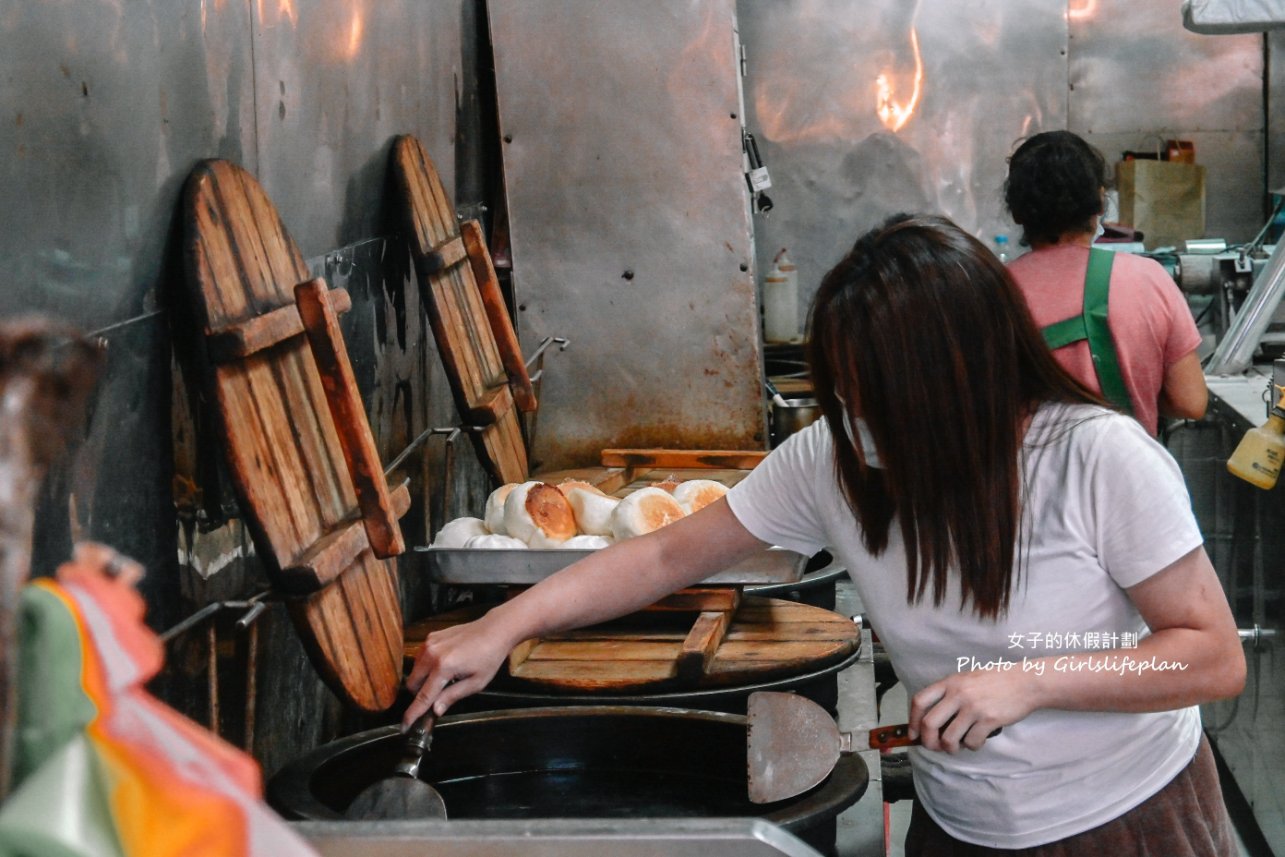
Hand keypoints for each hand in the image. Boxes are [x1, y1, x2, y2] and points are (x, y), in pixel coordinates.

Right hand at [402, 612, 512, 728]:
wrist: (495, 629)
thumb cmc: (489, 657)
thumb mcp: (476, 683)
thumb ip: (452, 696)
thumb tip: (435, 710)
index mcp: (444, 667)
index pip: (423, 696)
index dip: (413, 713)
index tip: (404, 726)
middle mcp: (432, 653)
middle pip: (412, 683)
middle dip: (420, 694)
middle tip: (437, 696)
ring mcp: (429, 643)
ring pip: (414, 670)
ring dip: (422, 679)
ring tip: (445, 678)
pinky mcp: (430, 636)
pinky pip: (420, 658)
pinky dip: (427, 666)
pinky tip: (444, 664)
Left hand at [909, 667, 1034, 752]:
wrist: (1025, 682)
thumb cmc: (996, 681)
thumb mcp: (967, 679)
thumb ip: (950, 694)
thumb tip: (932, 720)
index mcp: (950, 683)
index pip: (920, 701)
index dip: (912, 720)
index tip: (913, 734)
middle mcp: (958, 694)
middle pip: (929, 724)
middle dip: (928, 742)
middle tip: (934, 747)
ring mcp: (973, 707)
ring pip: (949, 738)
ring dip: (950, 748)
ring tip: (958, 746)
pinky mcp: (989, 720)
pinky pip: (972, 742)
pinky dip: (972, 747)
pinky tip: (978, 740)